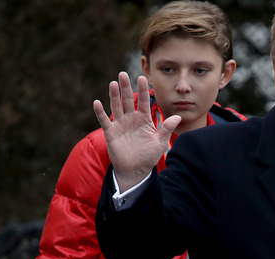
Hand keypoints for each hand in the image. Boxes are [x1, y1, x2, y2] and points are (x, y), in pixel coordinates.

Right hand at [93, 72, 180, 191]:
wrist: (136, 170)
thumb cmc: (149, 156)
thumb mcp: (160, 142)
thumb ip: (167, 129)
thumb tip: (177, 117)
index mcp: (143, 119)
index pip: (143, 101)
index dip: (142, 90)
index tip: (142, 77)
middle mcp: (131, 118)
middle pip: (127, 100)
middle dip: (125, 87)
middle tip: (123, 73)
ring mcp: (120, 124)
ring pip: (116, 106)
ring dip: (114, 95)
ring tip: (113, 83)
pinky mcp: (111, 132)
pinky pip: (104, 120)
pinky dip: (100, 112)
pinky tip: (97, 103)